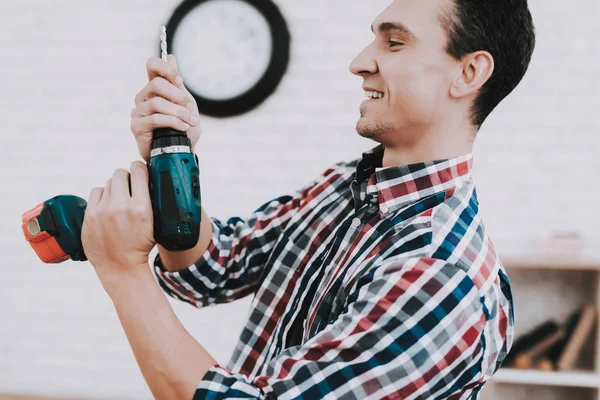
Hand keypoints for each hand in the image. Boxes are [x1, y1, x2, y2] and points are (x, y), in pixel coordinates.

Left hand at [82, 162, 154, 278]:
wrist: (120, 267)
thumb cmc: (140, 246)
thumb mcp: (154, 223)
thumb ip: (150, 200)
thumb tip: (147, 180)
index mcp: (141, 207)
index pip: (138, 170)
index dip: (140, 169)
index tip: (140, 172)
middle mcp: (121, 206)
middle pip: (121, 173)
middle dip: (127, 178)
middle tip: (129, 187)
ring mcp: (103, 210)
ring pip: (108, 183)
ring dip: (115, 188)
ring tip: (119, 200)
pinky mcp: (90, 215)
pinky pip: (96, 192)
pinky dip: (102, 196)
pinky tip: (107, 205)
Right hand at [130, 54, 201, 161]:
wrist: (180, 151)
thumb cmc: (182, 127)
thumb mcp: (184, 102)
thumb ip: (176, 83)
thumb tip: (171, 57)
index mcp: (154, 88)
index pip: (152, 65)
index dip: (166, 69)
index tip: (180, 82)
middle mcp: (143, 97)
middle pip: (156, 84)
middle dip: (178, 96)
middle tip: (190, 109)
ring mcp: (138, 111)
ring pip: (157, 103)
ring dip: (179, 112)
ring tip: (190, 122)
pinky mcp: (137, 126)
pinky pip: (155, 119)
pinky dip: (174, 122)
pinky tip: (183, 127)